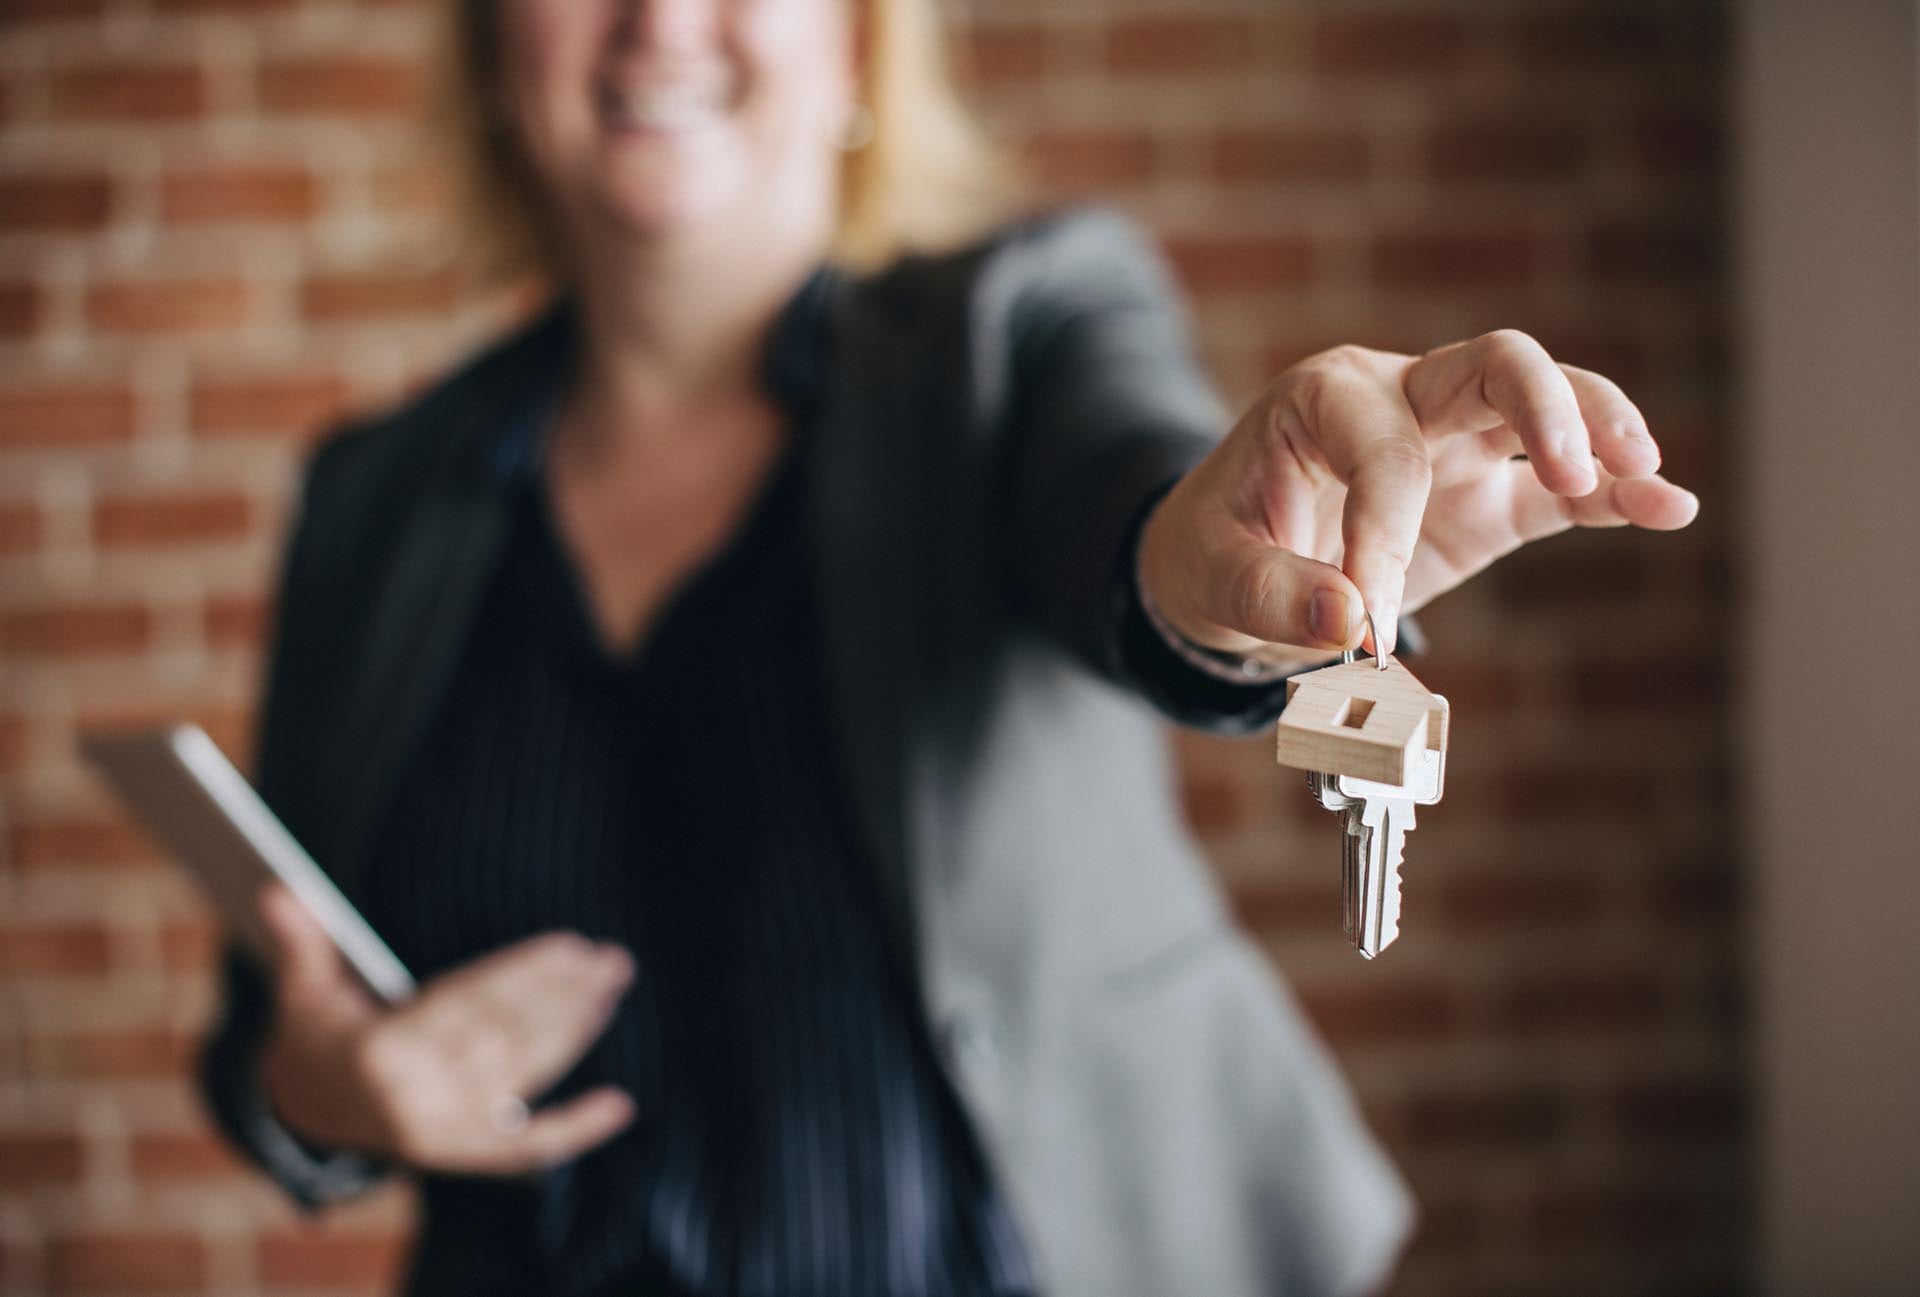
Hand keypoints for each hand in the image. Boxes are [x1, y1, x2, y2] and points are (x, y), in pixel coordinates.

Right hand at [254, 882, 636, 1175]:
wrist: (310, 1111)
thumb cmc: (318, 1034)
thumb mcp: (302, 990)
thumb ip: (301, 941)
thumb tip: (277, 889)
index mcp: (379, 1055)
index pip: (466, 1006)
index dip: (521, 975)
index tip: (570, 945)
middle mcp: (414, 1101)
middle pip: (504, 1039)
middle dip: (562, 996)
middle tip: (609, 958)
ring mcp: (443, 1133)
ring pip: (524, 1074)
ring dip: (575, 1029)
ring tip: (612, 985)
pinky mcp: (465, 1155)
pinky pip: (528, 1144)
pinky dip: (575, 1127)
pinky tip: (619, 1106)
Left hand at [1137, 330, 1699, 667]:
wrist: (1222, 571)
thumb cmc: (1212, 555)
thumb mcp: (1211, 576)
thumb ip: (1270, 595)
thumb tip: (1345, 620)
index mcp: (1323, 400)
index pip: (1383, 454)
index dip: (1382, 537)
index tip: (1361, 626)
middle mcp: (1398, 401)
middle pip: (1496, 364)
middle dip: (1542, 405)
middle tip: (1570, 467)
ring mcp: (1451, 446)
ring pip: (1544, 407)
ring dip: (1596, 432)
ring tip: (1642, 473)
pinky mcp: (1483, 501)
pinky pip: (1558, 489)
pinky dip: (1614, 494)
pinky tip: (1670, 506)